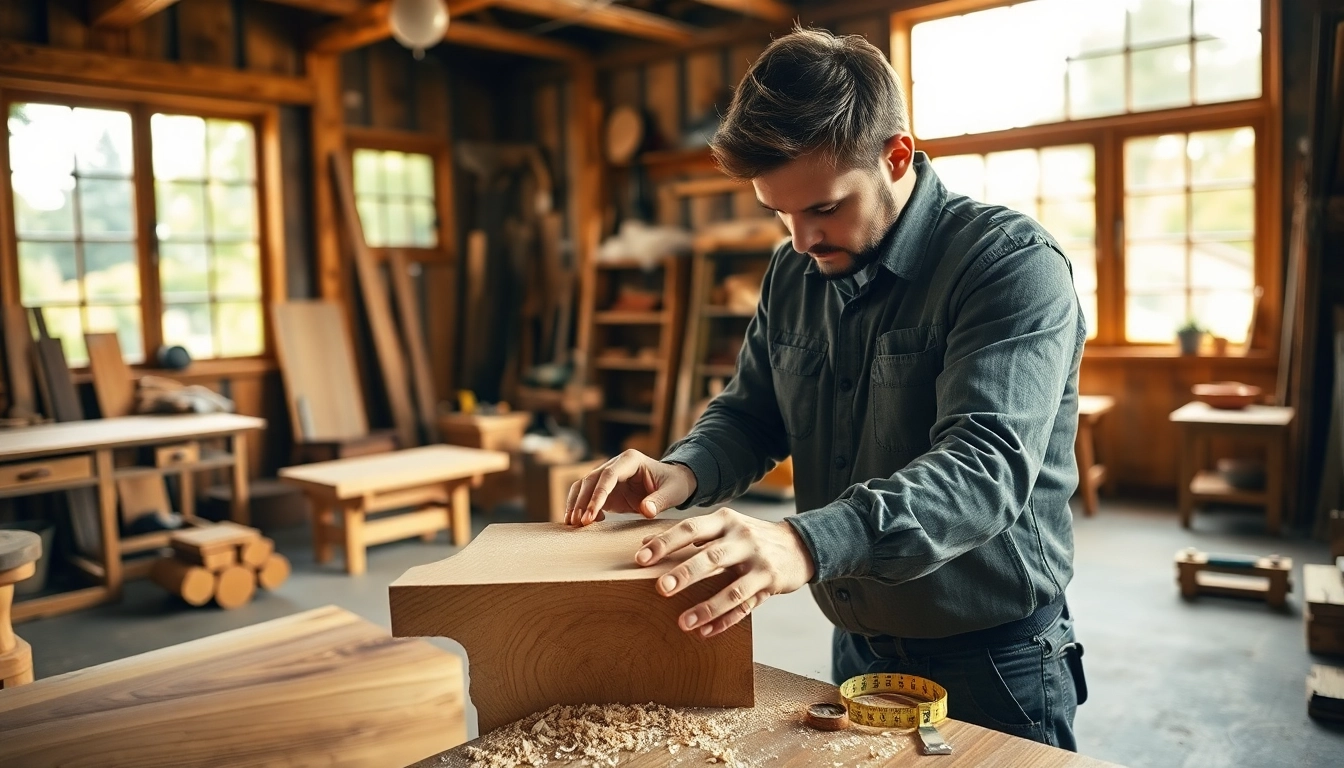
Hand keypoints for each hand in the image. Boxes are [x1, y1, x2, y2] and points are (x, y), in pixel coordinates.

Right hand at [564, 450, 696, 525]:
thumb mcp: (673, 492)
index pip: (608, 475)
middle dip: (582, 501)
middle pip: (591, 480)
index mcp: (630, 460)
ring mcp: (608, 476)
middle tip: (578, 522)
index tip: (591, 514)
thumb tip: (646, 511)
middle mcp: (615, 464)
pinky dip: (581, 508)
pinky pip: (587, 497)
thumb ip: (659, 501)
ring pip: (583, 486)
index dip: (598, 494)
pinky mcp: (606, 490)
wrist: (673, 483)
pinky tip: (582, 523)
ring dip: (576, 504)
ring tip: (572, 523)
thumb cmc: (674, 484)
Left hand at [636, 508, 815, 638]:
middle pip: (711, 557)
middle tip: (660, 589)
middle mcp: (743, 539)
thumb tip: (646, 544)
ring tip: (683, 623)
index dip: (665, 542)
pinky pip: (745, 607)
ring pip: (731, 589)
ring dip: (706, 608)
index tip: (641, 558)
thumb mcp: (725, 526)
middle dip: (685, 574)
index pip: (691, 529)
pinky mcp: (771, 584)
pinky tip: (705, 632)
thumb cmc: (749, 537)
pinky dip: (724, 621)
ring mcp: (759, 563)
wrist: (799, 545)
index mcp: (726, 521)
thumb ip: (692, 535)